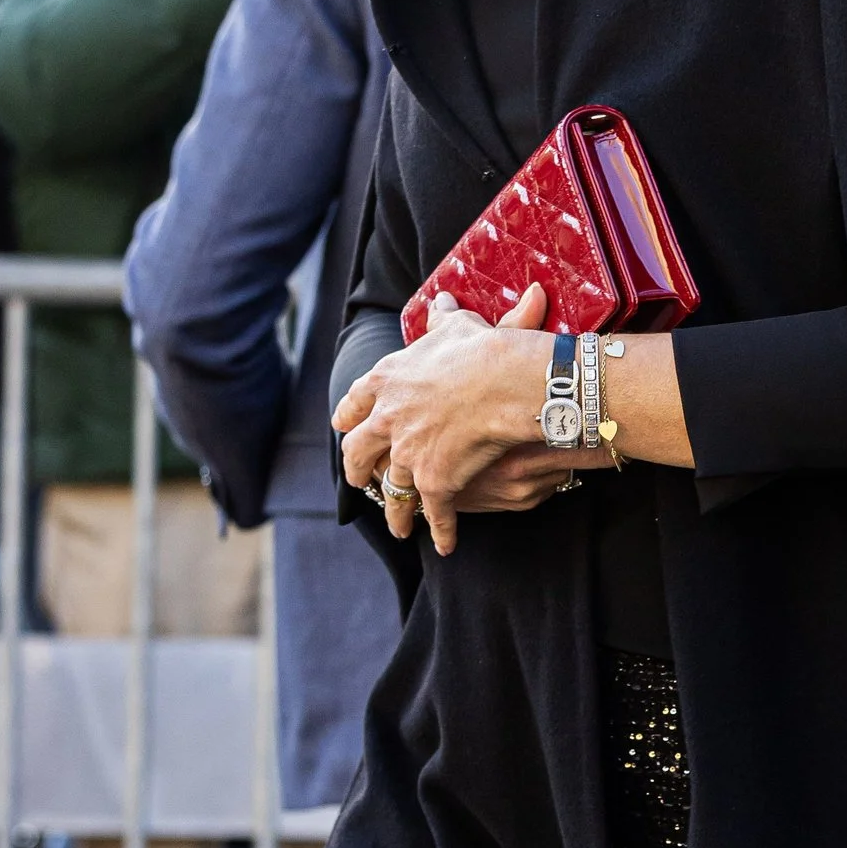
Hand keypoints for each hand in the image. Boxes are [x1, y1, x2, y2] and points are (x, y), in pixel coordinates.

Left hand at [335, 281, 591, 554]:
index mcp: (386, 382)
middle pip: (358, 453)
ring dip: (395, 513)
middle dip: (356, 470)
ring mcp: (408, 455)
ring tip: (398, 527)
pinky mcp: (434, 481)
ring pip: (392, 492)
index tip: (343, 426)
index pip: (353, 404)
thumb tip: (439, 302)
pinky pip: (435, 514)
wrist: (503, 381)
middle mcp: (387, 421)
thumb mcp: (454, 328)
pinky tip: (444, 546)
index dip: (348, 418)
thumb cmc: (480, 349)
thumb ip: (441, 320)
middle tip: (358, 480)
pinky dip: (441, 532)